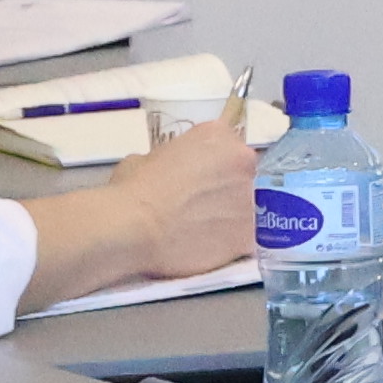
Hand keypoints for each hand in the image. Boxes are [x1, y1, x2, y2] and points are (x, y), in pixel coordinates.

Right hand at [23, 113, 258, 310]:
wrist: (132, 226)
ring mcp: (252, 198)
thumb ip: (170, 158)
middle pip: (246, 174)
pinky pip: (249, 237)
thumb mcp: (147, 158)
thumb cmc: (130, 188)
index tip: (202, 178)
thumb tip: (169, 171)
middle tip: (205, 205)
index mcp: (218, 135)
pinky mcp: (251, 233)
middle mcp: (244, 161)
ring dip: (235, 216)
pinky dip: (234, 242)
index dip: (215, 165)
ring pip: (252, 206)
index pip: (228, 146)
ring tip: (208, 230)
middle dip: (230, 188)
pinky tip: (215, 248)